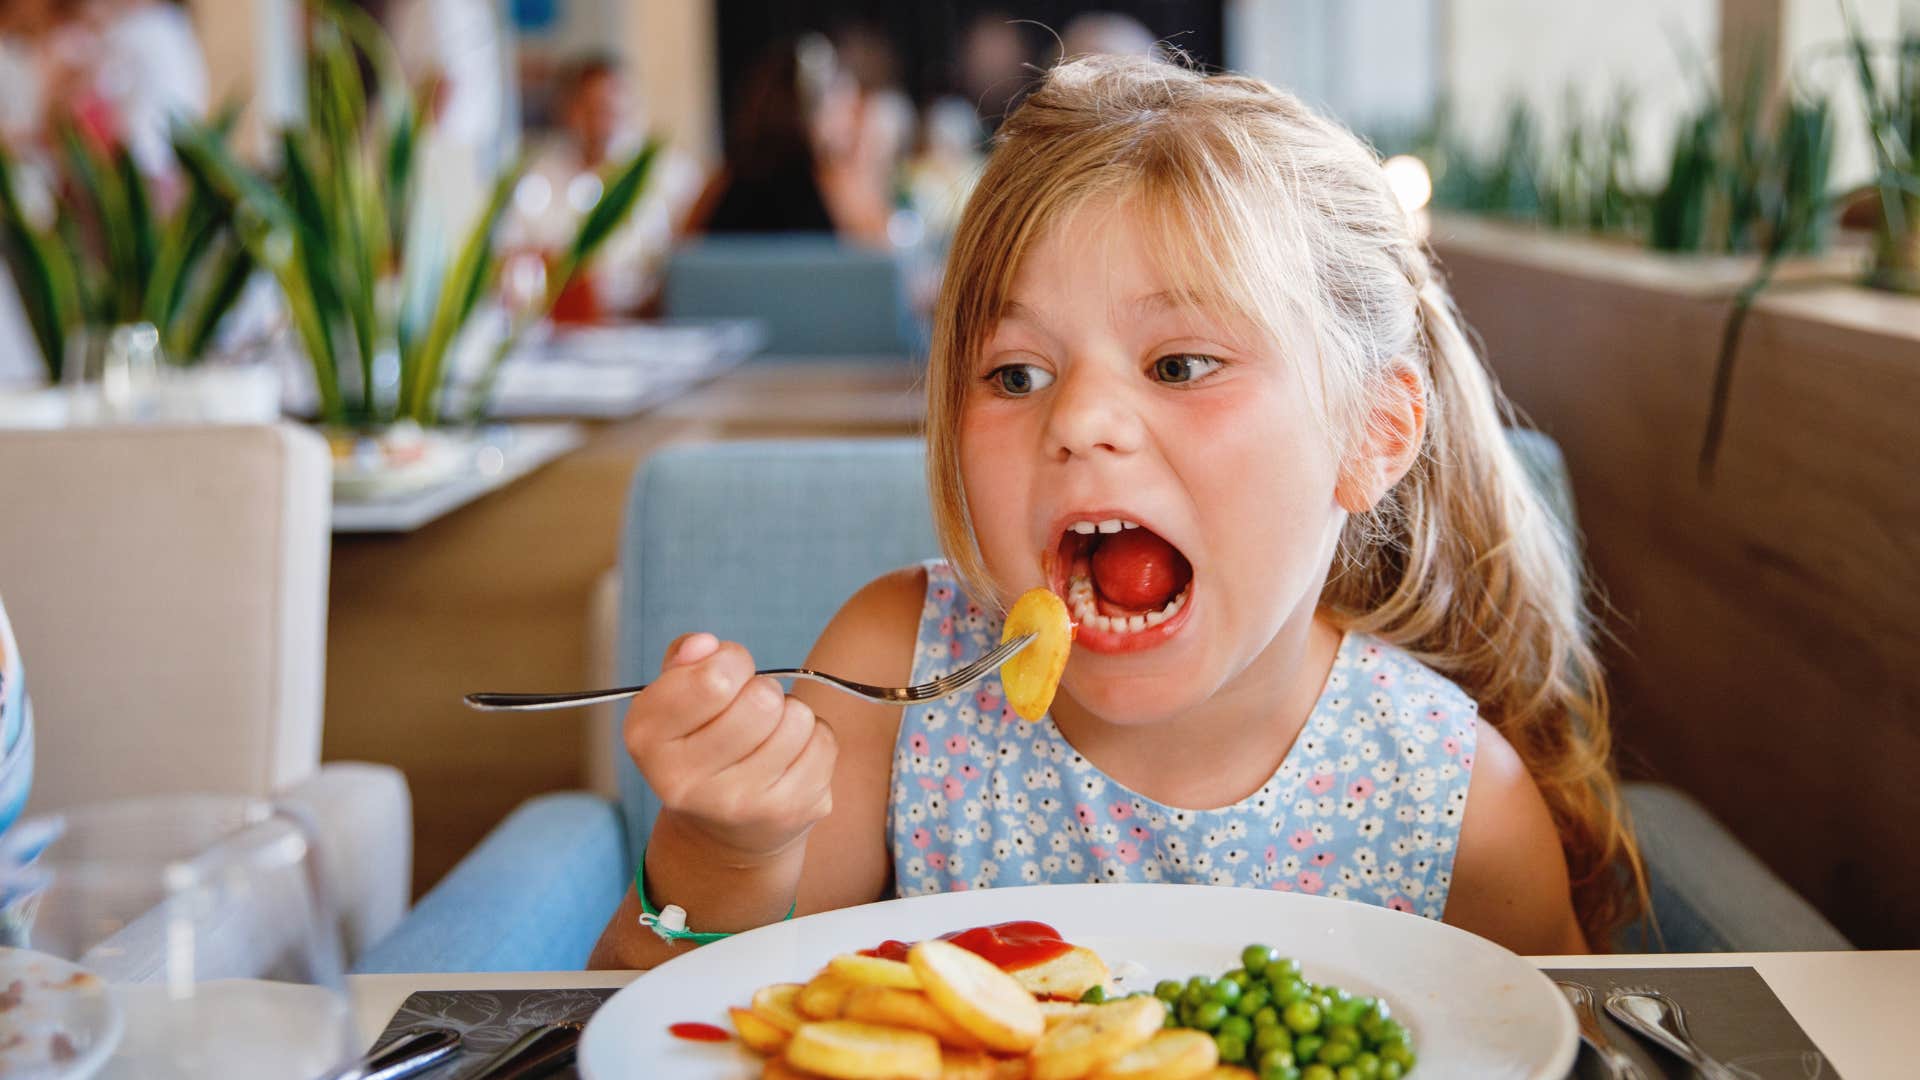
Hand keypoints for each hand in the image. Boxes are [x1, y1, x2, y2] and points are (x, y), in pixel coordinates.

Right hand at [623, 633, 836, 860]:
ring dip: (790, 716)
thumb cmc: (700, 742)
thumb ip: (684, 659)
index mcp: (648, 740)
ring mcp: (740, 804)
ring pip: (798, 718)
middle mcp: (686, 781)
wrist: (723, 832)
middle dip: (763, 691)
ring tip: (767, 736)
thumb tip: (705, 644)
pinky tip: (787, 760)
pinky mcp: (789, 812)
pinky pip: (823, 743)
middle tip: (749, 710)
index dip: (731, 660)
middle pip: (763, 699)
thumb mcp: (675, 699)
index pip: (713, 678)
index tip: (725, 676)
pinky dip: (813, 740)